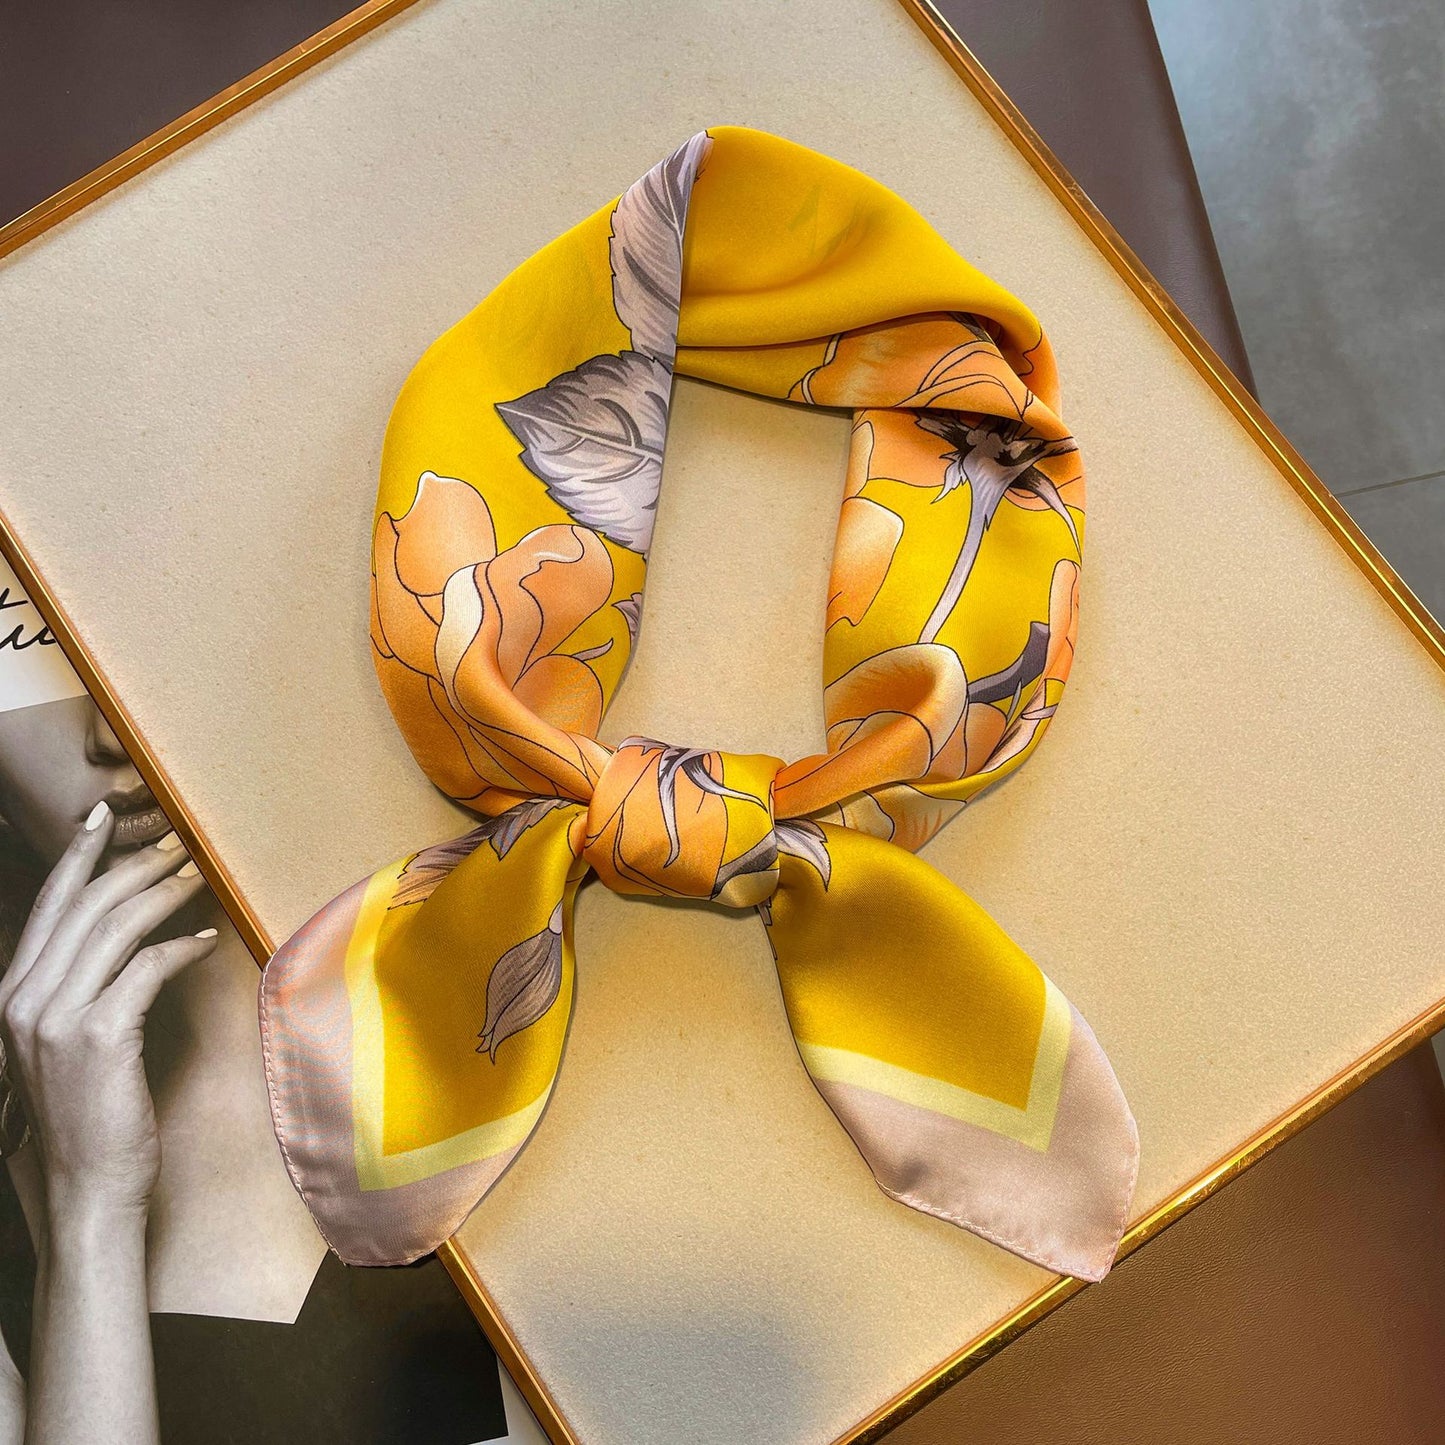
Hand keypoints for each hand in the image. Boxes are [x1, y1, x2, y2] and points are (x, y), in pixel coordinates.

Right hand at [0, 802, 215, 1225]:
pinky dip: (181, 947)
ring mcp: (55, 1017)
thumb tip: (126, 936)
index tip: (105, 817)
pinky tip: (207, 941)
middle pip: (84, 906)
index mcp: (11, 994)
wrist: (86, 1186)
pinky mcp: (98, 1037)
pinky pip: (145, 969)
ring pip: (115, 928)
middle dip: (134, 864)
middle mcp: (22, 999)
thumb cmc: (89, 1114)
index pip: (47, 908)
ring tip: (200, 877)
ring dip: (165, 894)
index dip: (77, 857)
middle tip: (179, 842)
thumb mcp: (66, 1043)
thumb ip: (78, 990)